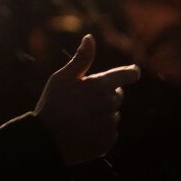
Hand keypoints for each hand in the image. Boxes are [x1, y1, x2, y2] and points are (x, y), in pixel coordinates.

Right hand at [34, 34, 140, 164]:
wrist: (46, 140)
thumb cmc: (52, 104)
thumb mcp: (62, 77)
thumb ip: (81, 59)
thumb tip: (90, 38)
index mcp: (100, 86)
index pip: (126, 75)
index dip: (131, 72)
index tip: (134, 71)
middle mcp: (109, 105)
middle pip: (117, 95)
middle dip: (105, 94)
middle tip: (83, 99)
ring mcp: (109, 125)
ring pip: (113, 115)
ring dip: (102, 114)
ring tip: (80, 118)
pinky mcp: (107, 142)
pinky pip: (110, 133)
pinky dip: (100, 131)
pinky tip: (83, 131)